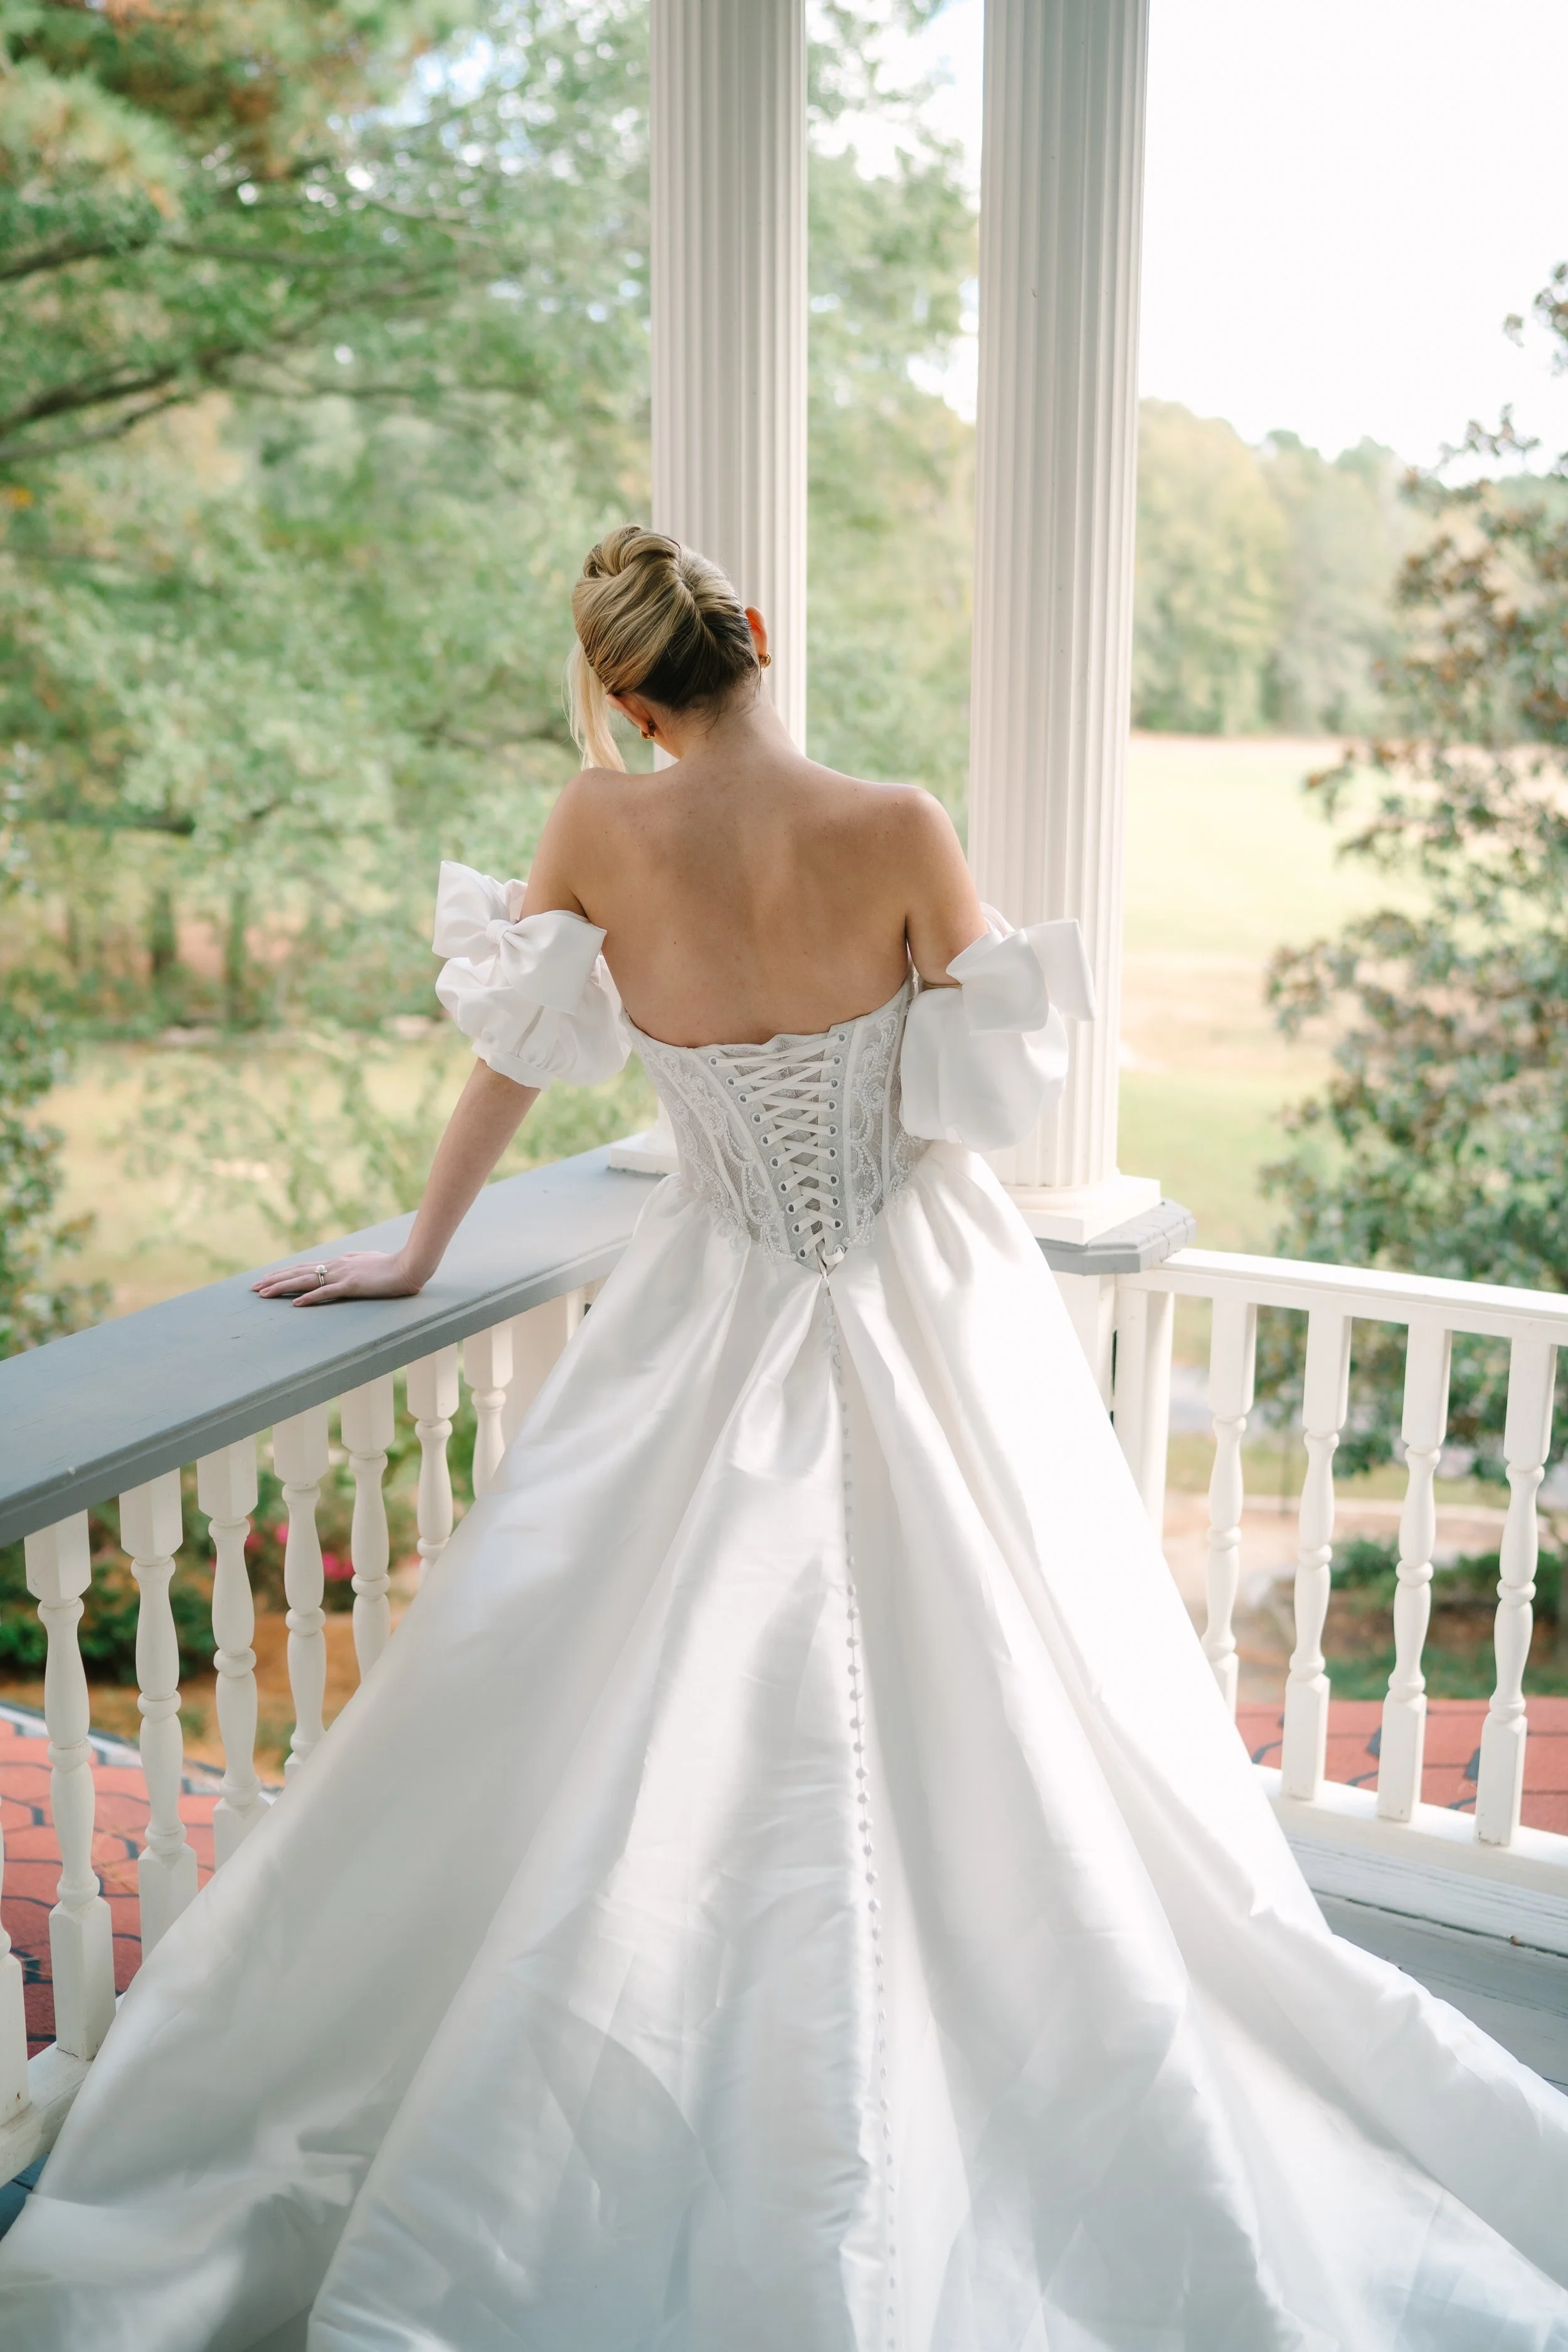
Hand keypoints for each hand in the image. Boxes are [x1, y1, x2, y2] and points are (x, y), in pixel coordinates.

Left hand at [251, 1249, 426, 1306]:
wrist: (409, 1265)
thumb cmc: (391, 1264)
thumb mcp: (366, 1261)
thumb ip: (352, 1263)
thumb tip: (341, 1264)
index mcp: (339, 1261)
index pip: (305, 1267)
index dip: (284, 1273)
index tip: (265, 1279)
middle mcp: (336, 1265)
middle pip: (298, 1272)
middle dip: (274, 1280)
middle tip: (253, 1288)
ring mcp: (343, 1275)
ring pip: (306, 1281)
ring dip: (283, 1287)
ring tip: (263, 1294)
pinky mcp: (352, 1286)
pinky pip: (327, 1292)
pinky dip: (310, 1298)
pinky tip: (296, 1304)